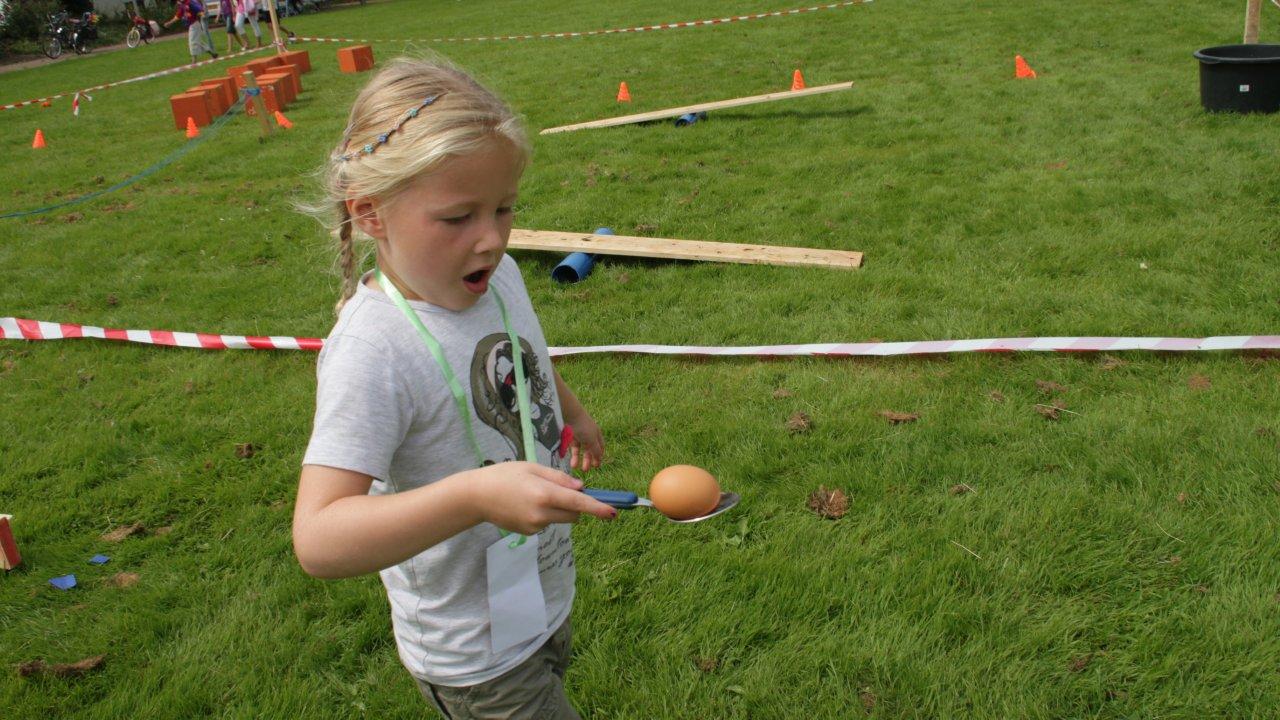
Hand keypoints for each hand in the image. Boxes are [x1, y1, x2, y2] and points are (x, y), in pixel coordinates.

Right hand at [470, 462, 615, 534]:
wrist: (476, 497)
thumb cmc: (504, 475)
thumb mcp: (532, 467)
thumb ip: (560, 478)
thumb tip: (582, 488)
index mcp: (545, 494)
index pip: (579, 503)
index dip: (598, 508)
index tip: (614, 513)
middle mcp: (542, 513)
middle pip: (574, 514)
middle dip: (577, 505)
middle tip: (564, 491)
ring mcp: (535, 526)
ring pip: (561, 519)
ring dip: (559, 509)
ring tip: (535, 495)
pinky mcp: (529, 533)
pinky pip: (547, 523)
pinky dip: (545, 515)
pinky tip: (526, 505)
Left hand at [565, 413, 603, 471]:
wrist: (569, 414)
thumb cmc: (583, 426)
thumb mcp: (592, 440)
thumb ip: (596, 450)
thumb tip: (600, 459)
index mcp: (596, 434)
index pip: (600, 447)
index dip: (599, 456)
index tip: (596, 466)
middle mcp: (588, 434)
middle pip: (589, 449)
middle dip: (587, 460)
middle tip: (585, 470)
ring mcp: (578, 434)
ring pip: (578, 449)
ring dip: (577, 458)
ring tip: (574, 466)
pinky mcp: (568, 434)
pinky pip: (570, 446)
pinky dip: (570, 452)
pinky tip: (568, 458)